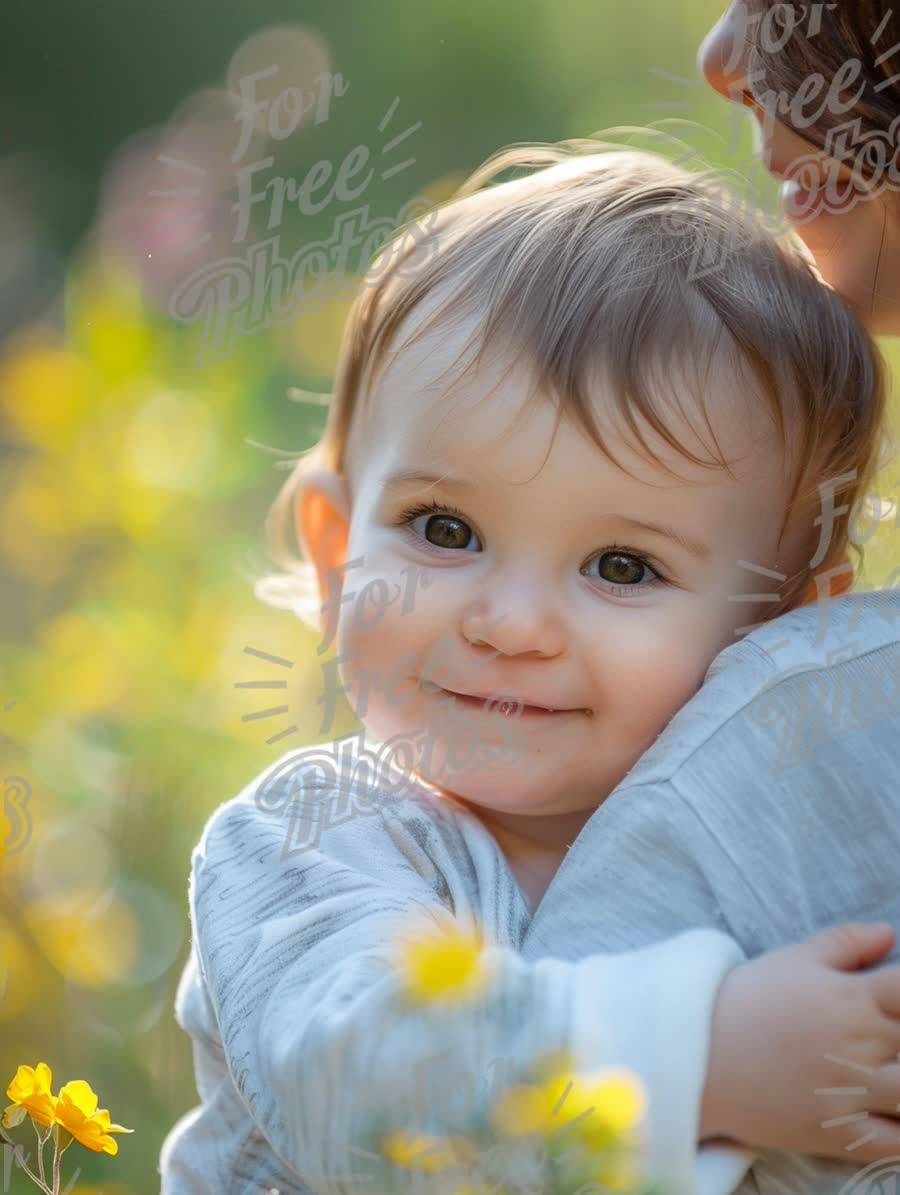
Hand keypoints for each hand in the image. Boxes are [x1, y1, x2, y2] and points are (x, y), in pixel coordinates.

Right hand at [701, 921, 899, 1160]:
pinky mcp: (839, 1133)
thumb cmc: (746, 999)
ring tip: (890, 1071)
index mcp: (853, 996)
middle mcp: (861, 1043)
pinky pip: (896, 1144)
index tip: (899, 999)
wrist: (697, 1053)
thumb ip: (846, 943)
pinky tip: (895, 1116)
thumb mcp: (793, 958)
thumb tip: (888, 932)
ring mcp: (853, 1092)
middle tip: (888, 1038)